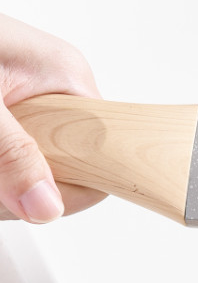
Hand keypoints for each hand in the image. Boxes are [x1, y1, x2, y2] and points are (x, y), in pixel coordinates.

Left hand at [0, 12, 104, 221]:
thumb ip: (11, 152)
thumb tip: (46, 206)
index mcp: (64, 77)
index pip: (102, 151)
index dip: (67, 183)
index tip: (20, 192)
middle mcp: (51, 90)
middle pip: (59, 168)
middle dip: (10, 184)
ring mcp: (23, 103)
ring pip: (25, 170)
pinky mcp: (1, 115)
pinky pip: (5, 158)